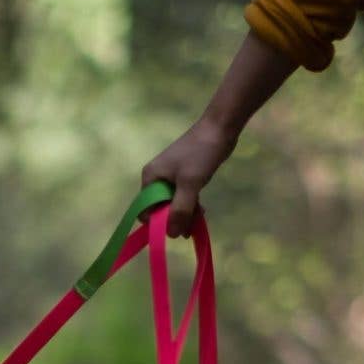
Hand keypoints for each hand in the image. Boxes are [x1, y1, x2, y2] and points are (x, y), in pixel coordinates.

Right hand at [142, 115, 236, 238]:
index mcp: (151, 178)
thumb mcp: (190, 184)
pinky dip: (191, 206)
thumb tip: (171, 235)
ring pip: (173, 204)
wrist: (219, 128)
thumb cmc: (201, 153)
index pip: (145, 209)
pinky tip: (201, 212)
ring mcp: (171, 177)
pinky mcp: (184, 176)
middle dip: (174, 220)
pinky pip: (183, 198)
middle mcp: (157, 178)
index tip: (175, 227)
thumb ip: (180, 210)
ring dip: (185, 215)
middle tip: (190, 228)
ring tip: (199, 220)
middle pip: (160, 209)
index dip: (157, 222)